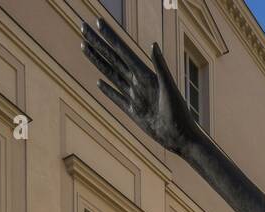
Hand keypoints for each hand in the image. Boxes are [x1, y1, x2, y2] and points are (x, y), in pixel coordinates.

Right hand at [81, 19, 197, 154]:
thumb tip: (152, 44)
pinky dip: (108, 90)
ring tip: (84, 47)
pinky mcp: (133, 112)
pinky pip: (117, 98)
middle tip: (83, 27)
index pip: (123, 51)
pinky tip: (99, 82)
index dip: (111, 36)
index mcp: (145, 74)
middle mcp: (138, 82)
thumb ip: (160, 66)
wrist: (181, 137)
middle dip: (98, 43)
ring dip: (98, 61)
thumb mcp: (169, 88)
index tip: (98, 22)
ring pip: (111, 74)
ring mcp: (134, 97)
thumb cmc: (179, 113)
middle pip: (112, 58)